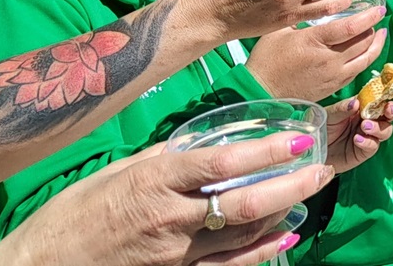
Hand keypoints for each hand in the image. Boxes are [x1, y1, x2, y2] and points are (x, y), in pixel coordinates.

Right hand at [0, 135, 333, 265]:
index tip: (299, 138)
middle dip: (291, 184)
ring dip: (282, 215)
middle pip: (245, 202)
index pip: (223, 162)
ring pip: (243, 236)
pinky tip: (284, 240)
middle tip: (321, 169)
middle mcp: (169, 218)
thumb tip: (200, 144)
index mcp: (154, 180)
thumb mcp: (115, 173)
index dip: (267, 151)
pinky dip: (260, 254)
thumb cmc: (71, 215)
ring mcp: (173, 255)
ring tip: (308, 196)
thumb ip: (162, 159)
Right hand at [245, 8, 386, 101]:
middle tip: (378, 17)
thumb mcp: (279, 30)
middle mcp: (329, 60)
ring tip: (380, 33)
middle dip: (374, 28)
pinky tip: (367, 52)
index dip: (369, 17)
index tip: (379, 9)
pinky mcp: (333, 87)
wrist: (261, 92)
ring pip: (365, 60)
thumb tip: (313, 1)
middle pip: (363, 42)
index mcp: (316, 41)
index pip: (352, 27)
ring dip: (376, 45)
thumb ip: (299, 15)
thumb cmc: (267, 60)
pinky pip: (357, 72)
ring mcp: (333, 76)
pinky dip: (366, 60)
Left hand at [324, 96, 392, 173]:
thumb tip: (356, 102)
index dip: (385, 96)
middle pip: (388, 115)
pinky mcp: (363, 152)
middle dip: (392, 110)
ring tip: (365, 126)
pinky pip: (373, 146)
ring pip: (385, 130)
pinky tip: (357, 140)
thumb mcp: (329, 114)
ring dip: (379, 127)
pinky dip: (368, 142)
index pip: (378, 99)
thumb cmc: (320, 128)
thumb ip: (342, 108)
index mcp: (361, 108)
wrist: (312, 150)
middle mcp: (367, 121)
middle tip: (388, 109)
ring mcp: (367, 136)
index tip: (387, 95)